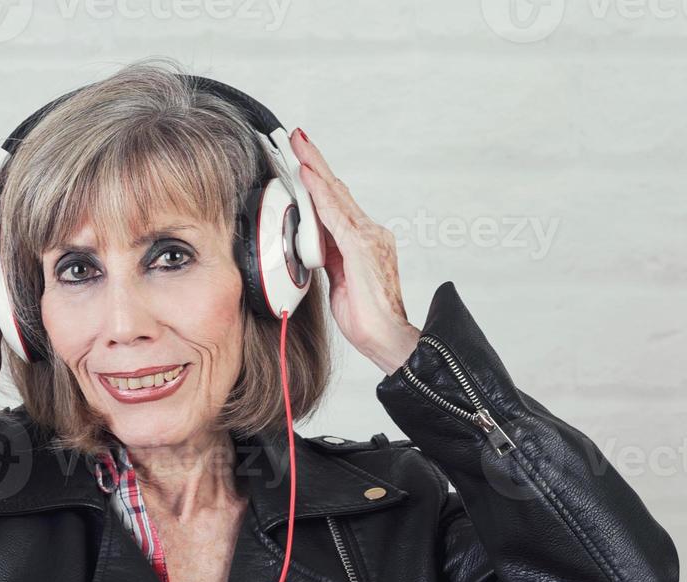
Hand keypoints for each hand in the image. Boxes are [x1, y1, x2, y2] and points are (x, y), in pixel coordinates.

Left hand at [289, 128, 421, 375]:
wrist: (388, 339)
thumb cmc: (367, 318)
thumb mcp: (338, 283)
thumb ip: (329, 259)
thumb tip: (313, 246)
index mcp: (364, 242)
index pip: (337, 204)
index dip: (319, 181)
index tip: (304, 160)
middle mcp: (370, 233)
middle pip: (337, 191)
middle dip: (315, 163)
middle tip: (297, 138)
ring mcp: (369, 237)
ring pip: (336, 195)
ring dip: (315, 168)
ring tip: (298, 146)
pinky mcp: (361, 246)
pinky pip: (335, 213)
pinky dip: (319, 192)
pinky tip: (307, 176)